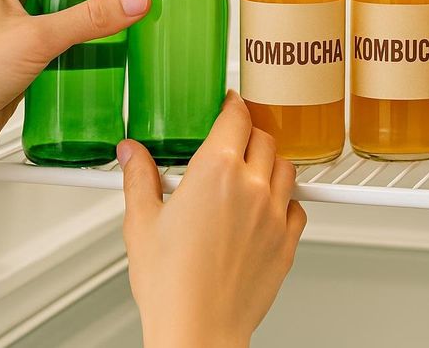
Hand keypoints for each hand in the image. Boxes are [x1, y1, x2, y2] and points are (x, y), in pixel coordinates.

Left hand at [0, 0, 149, 165]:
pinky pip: (59, 43)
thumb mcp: (37, 37)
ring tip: (118, 15)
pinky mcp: (23, 59)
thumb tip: (131, 0)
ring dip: (87, 17)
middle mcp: (4, 0)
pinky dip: (80, 45)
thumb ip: (89, 19)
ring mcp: (14, 30)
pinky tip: (101, 50)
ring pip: (60, 13)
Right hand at [119, 92, 306, 347]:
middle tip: (234, 139)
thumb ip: (139, 178)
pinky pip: (297, 206)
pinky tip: (266, 207)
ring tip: (251, 170)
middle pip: (263, 137)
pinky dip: (285, 199)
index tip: (230, 103)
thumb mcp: (141, 223)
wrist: (198, 330)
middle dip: (249, 132)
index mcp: (216, 172)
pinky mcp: (287, 241)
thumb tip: (131, 153)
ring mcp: (274, 214)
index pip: (236, 117)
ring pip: (286, 166)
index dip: (234, 104)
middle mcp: (252, 186)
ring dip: (270, 162)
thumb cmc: (170, 285)